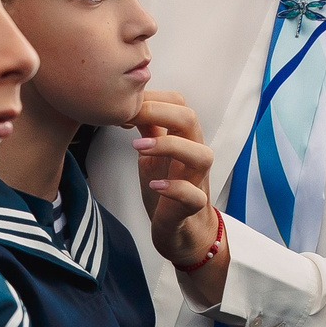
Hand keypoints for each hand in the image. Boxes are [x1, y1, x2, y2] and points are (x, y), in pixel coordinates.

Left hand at [130, 91, 221, 270]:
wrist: (177, 228)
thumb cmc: (165, 186)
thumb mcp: (151, 152)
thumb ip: (146, 128)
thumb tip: (129, 102)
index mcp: (184, 138)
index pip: (178, 103)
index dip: (153, 97)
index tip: (124, 103)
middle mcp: (194, 154)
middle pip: (190, 119)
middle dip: (160, 112)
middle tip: (130, 116)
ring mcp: (196, 180)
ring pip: (201, 155)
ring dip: (169, 146)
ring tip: (138, 147)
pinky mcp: (192, 207)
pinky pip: (193, 195)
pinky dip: (175, 188)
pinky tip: (155, 185)